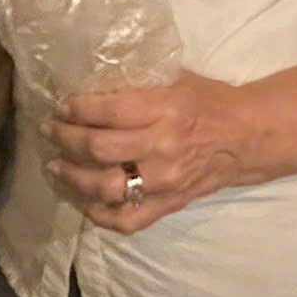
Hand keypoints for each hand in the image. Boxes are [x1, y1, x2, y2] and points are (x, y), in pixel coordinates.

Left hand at [45, 72, 249, 234]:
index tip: (61, 106)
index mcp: (165, 110)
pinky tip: (82, 199)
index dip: (77, 109)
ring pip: (106, 187)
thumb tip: (92, 77)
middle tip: (50, 131)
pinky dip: (98, 214)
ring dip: (73, 177)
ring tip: (56, 166)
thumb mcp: (175, 77)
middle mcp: (163, 148)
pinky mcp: (168, 204)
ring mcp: (165, 181)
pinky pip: (126, 219)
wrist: (246, 138)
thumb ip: (138, 80)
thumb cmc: (208, 100)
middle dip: (66, 139)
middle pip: (100, 149)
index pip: (109, 112)